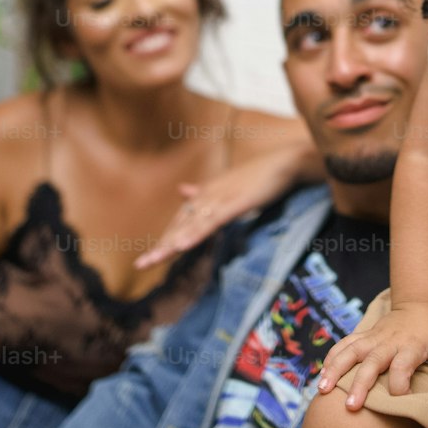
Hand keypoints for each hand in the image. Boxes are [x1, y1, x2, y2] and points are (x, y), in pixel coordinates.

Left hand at [136, 166, 271, 269]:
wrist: (286, 162)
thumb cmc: (261, 175)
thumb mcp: (229, 185)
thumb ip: (205, 192)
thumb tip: (182, 191)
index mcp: (207, 194)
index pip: (182, 220)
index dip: (167, 238)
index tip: (150, 258)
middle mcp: (209, 195)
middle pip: (181, 224)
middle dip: (162, 245)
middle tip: (141, 265)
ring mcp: (222, 198)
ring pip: (192, 224)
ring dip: (173, 242)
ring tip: (155, 259)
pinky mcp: (236, 202)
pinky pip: (213, 221)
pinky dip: (196, 233)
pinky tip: (183, 245)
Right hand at [317, 302, 427, 408]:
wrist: (418, 305)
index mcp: (412, 346)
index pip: (403, 367)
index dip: (401, 387)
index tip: (400, 403)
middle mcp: (389, 341)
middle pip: (372, 362)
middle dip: (360, 384)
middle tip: (351, 407)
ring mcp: (373, 337)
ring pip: (351, 351)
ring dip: (336, 369)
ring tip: (322, 389)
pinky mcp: (364, 335)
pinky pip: (343, 344)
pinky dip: (331, 358)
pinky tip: (321, 376)